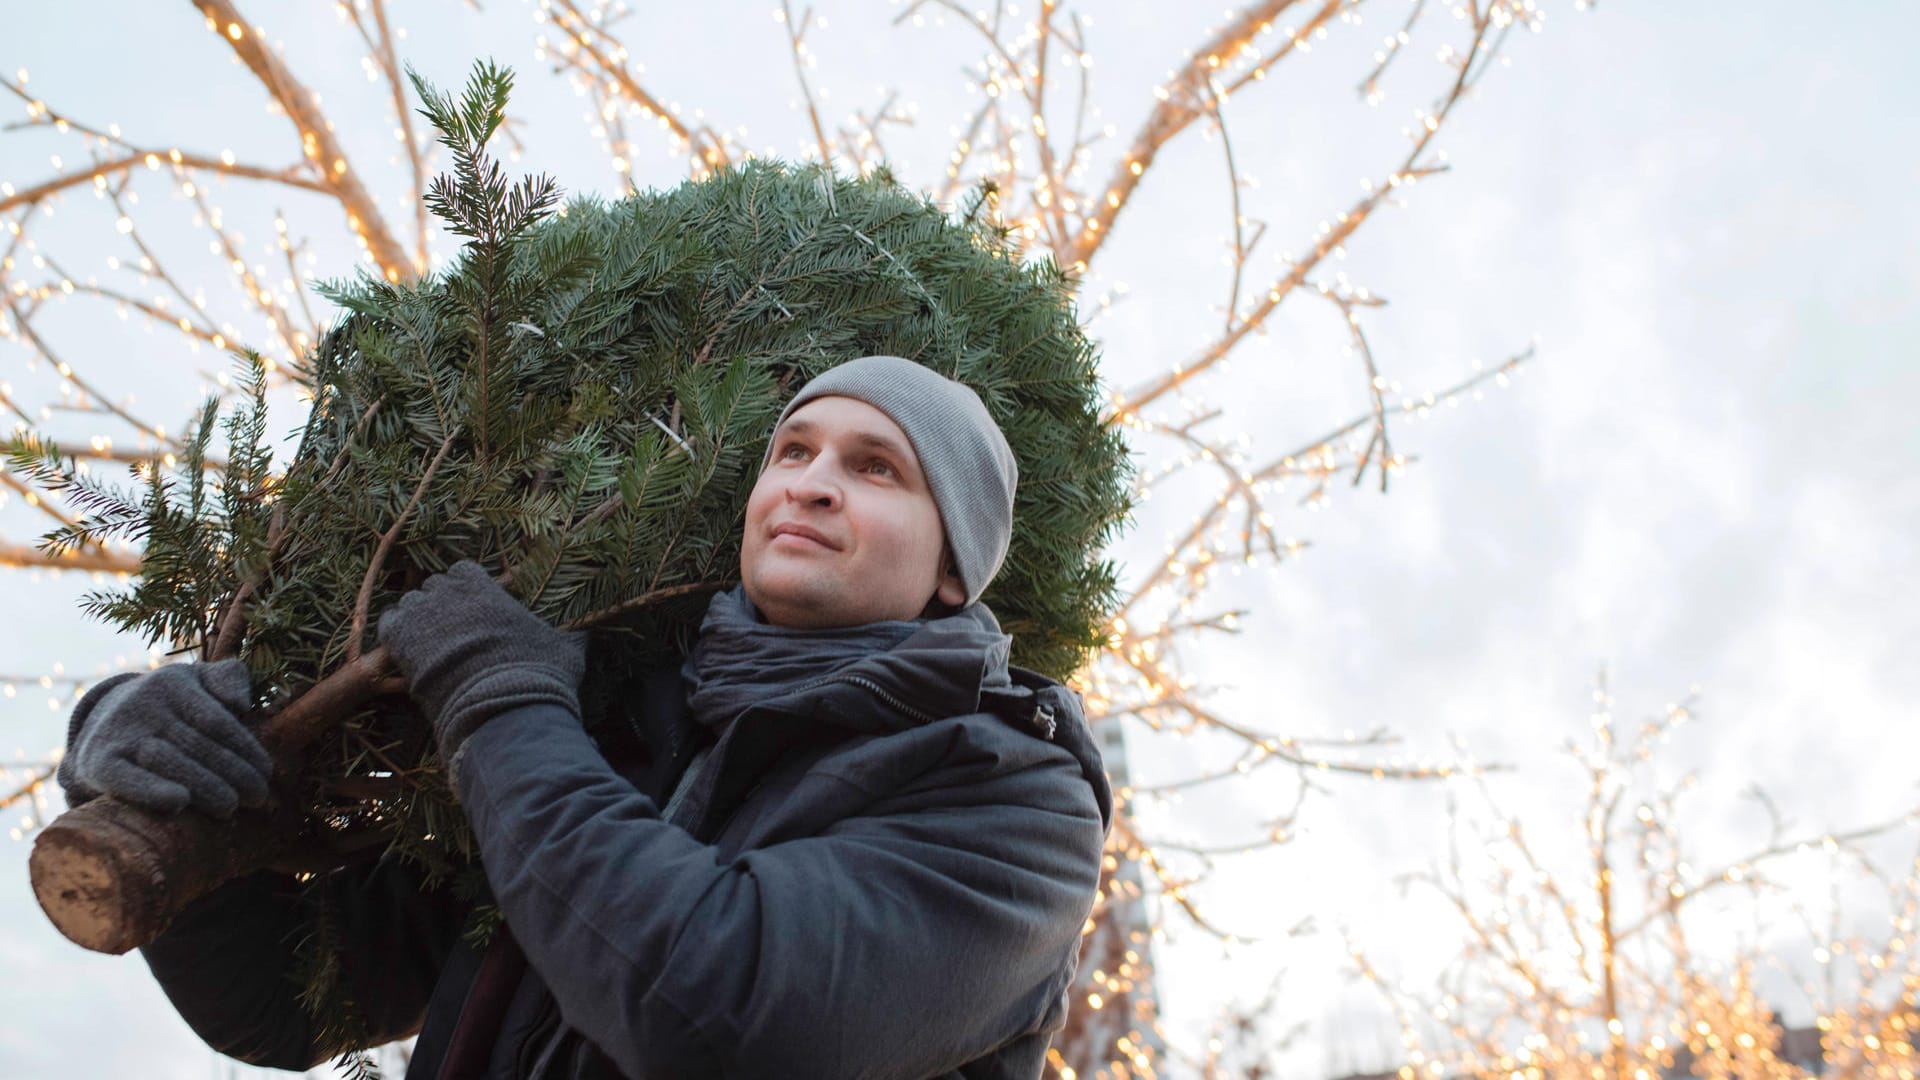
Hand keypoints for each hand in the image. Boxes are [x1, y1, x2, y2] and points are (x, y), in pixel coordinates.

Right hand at [56, 659, 271, 817]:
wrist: (105, 720)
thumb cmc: (172, 704)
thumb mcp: (199, 681)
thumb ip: (229, 678)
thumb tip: (240, 704)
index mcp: (172, 682)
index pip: (216, 721)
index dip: (245, 749)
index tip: (267, 772)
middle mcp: (142, 703)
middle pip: (197, 745)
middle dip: (233, 773)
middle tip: (258, 796)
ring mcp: (118, 732)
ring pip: (169, 762)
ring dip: (205, 788)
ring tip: (231, 807)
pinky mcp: (98, 762)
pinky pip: (124, 778)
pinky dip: (151, 791)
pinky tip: (180, 803)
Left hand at [376, 561, 585, 774]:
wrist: (500, 707)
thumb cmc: (536, 676)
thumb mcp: (563, 650)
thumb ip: (570, 635)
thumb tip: (590, 633)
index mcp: (487, 591)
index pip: (464, 570)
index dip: (465, 587)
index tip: (471, 606)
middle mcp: (452, 595)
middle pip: (435, 585)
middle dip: (441, 601)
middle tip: (451, 627)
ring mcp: (424, 615)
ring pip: (411, 601)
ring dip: (419, 616)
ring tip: (429, 640)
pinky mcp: (402, 640)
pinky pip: (390, 622)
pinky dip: (397, 632)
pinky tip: (408, 648)